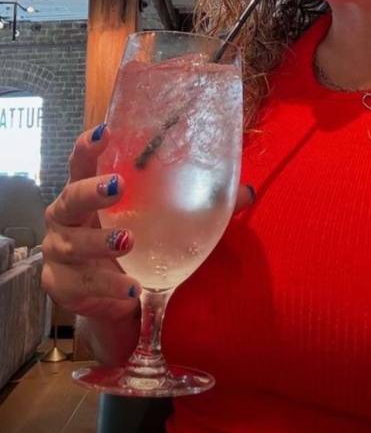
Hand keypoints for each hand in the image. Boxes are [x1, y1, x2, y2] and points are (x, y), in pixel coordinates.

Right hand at [41, 125, 255, 321]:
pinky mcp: (62, 285)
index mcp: (91, 192)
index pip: (83, 162)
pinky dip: (107, 286)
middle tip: (118, 188)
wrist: (119, 300)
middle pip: (69, 198)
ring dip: (100, 243)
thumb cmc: (141, 246)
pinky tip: (131, 288)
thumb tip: (248, 191)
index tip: (105, 132)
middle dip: (91, 192)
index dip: (89, 146)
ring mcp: (60, 252)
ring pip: (72, 244)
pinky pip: (81, 284)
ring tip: (128, 243)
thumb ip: (203, 205)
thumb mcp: (166, 222)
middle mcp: (68, 217)